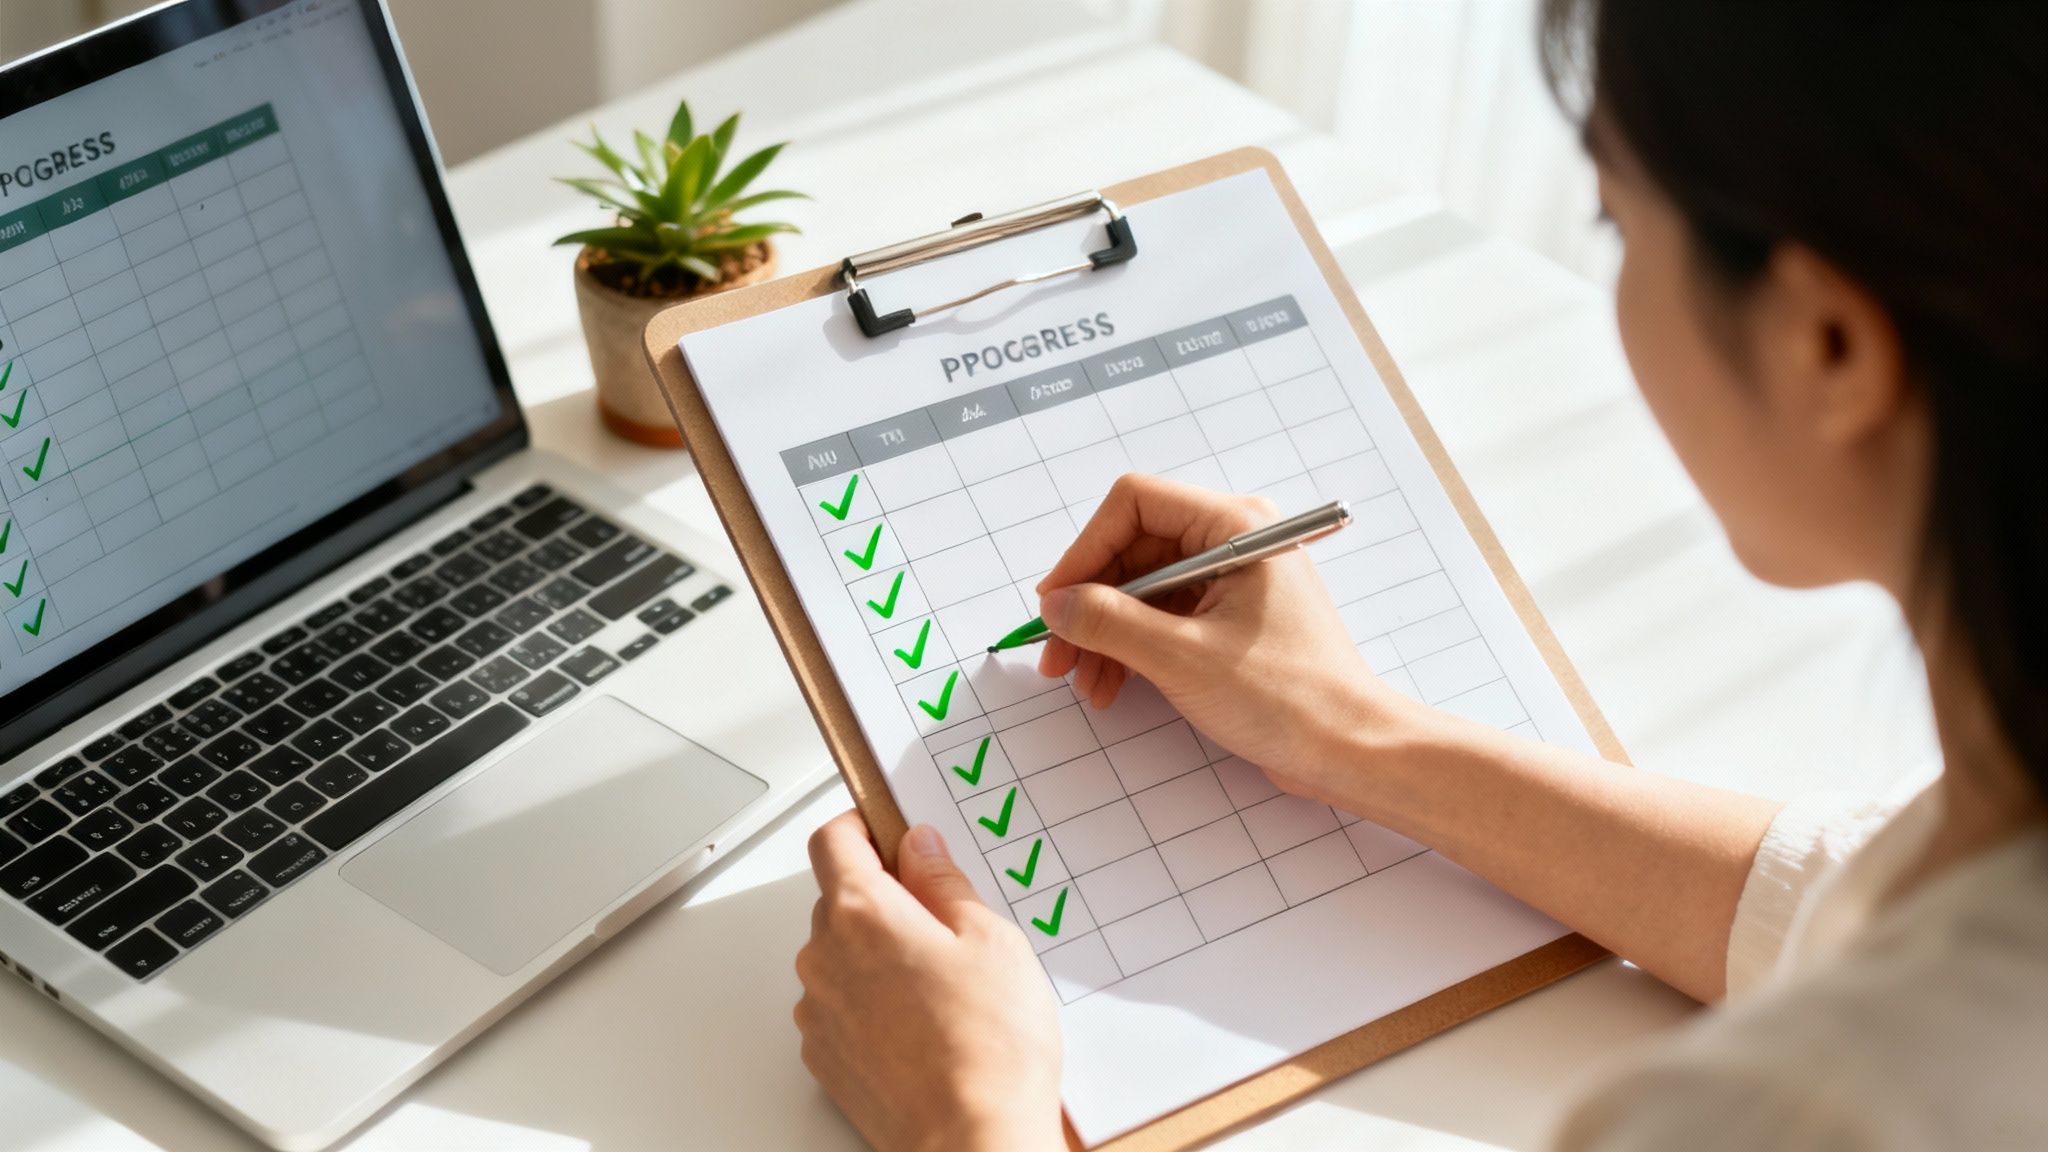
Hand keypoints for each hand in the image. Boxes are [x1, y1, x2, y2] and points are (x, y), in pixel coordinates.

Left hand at [796, 813, 1064, 1151]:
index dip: (863, 825)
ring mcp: (820, 1012)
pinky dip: (872, 1003)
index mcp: (862, 913)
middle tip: (945, 920)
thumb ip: (945, 882)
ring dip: (877, 954)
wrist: (971, 1140)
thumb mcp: (990, 939)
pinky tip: (925, 1024)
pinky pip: (841, 1006)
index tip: (889, 828)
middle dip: (885, 896)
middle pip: (839, 898)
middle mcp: (825, 958)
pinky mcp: (826, 1057)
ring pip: (840, 956)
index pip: (833, 839)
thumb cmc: (988, 1049)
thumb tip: (921, 849)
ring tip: (944, 986)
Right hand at [1037, 474, 1414, 806]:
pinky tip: (1111, 686)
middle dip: (1090, 602)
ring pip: (1144, 589)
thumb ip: (1110, 622)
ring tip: (1083, 681)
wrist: (1351, 751)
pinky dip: (1132, 648)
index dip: (1086, 549)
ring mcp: (1234, 582)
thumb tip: (1056, 603)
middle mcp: (1234, 542)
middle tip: (1056, 653)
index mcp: (1235, 527)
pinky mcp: (1232, 621)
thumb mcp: (1182, 657)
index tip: (1055, 601)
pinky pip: (1165, 618)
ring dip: (1105, 632)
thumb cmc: (1286, 697)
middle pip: (1135, 549)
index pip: (1135, 504)